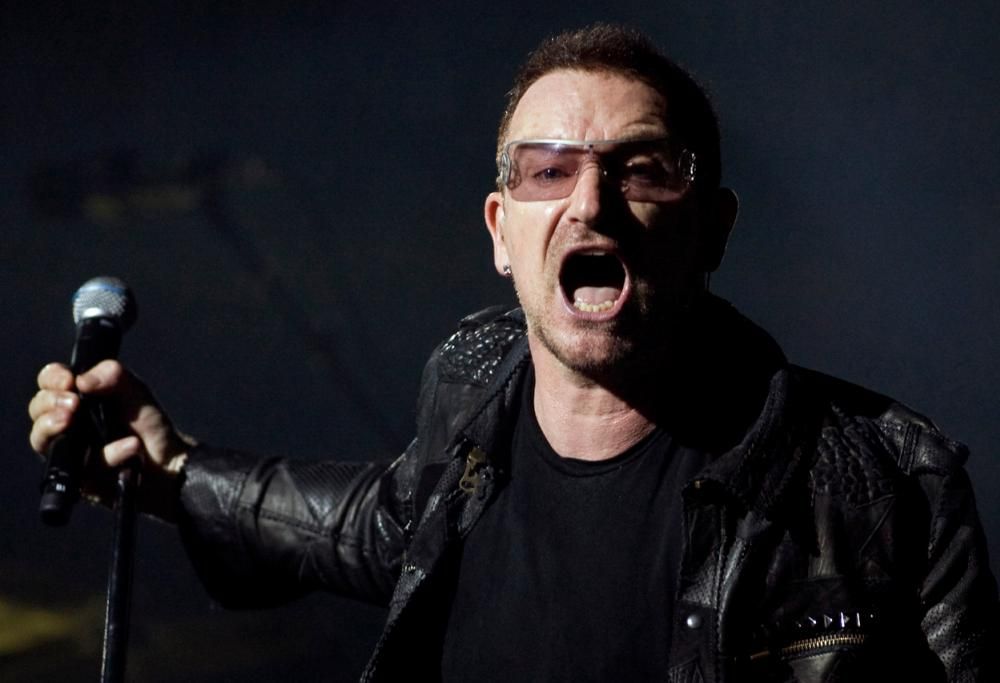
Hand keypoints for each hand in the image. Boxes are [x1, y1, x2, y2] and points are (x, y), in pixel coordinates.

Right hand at [28, 360, 193, 522]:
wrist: (170, 462)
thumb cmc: (149, 425)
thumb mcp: (136, 392)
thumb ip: (114, 376)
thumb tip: (82, 380)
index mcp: (79, 399)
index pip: (50, 383)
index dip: (52, 378)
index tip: (68, 380)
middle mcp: (67, 425)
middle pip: (37, 410)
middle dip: (48, 403)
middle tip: (71, 403)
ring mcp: (69, 454)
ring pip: (42, 441)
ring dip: (51, 427)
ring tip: (70, 420)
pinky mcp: (80, 480)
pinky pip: (82, 468)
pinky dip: (109, 454)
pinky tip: (130, 447)